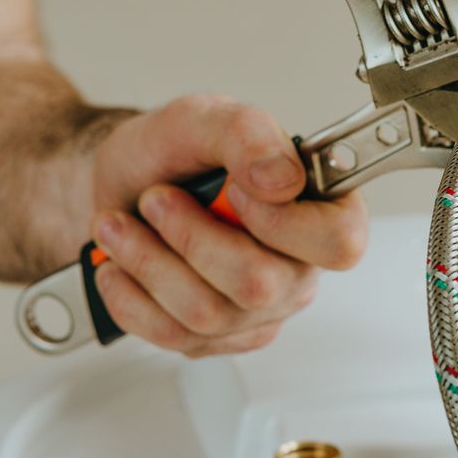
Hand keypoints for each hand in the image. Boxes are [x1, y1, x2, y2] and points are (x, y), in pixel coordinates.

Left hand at [85, 94, 368, 355]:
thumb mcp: (201, 119)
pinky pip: (173, 335)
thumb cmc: (171, 152)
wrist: (122, 185)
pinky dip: (129, 297)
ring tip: (119, 226)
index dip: (282, 224)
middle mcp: (298, 267)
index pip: (339, 242)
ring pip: (207, 315)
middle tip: (155, 199)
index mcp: (319, 209)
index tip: (232, 189)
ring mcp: (259, 310)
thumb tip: (282, 178)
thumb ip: (247, 133)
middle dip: (189, 239)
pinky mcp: (217, 337)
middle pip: (259, 287)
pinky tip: (119, 266)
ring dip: (147, 263)